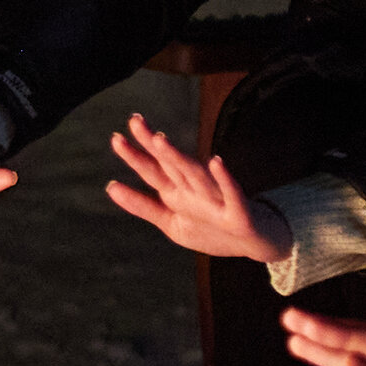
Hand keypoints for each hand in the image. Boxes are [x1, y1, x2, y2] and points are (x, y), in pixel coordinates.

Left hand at [104, 112, 281, 266]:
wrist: (255, 243)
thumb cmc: (212, 229)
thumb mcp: (172, 222)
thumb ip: (142, 206)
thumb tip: (109, 186)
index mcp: (178, 192)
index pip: (153, 170)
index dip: (135, 155)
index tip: (115, 137)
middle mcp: (195, 190)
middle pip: (171, 165)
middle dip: (153, 145)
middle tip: (135, 122)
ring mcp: (216, 199)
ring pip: (195, 174)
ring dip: (178, 158)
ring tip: (160, 140)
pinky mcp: (237, 212)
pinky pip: (231, 193)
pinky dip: (225, 179)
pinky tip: (216, 162)